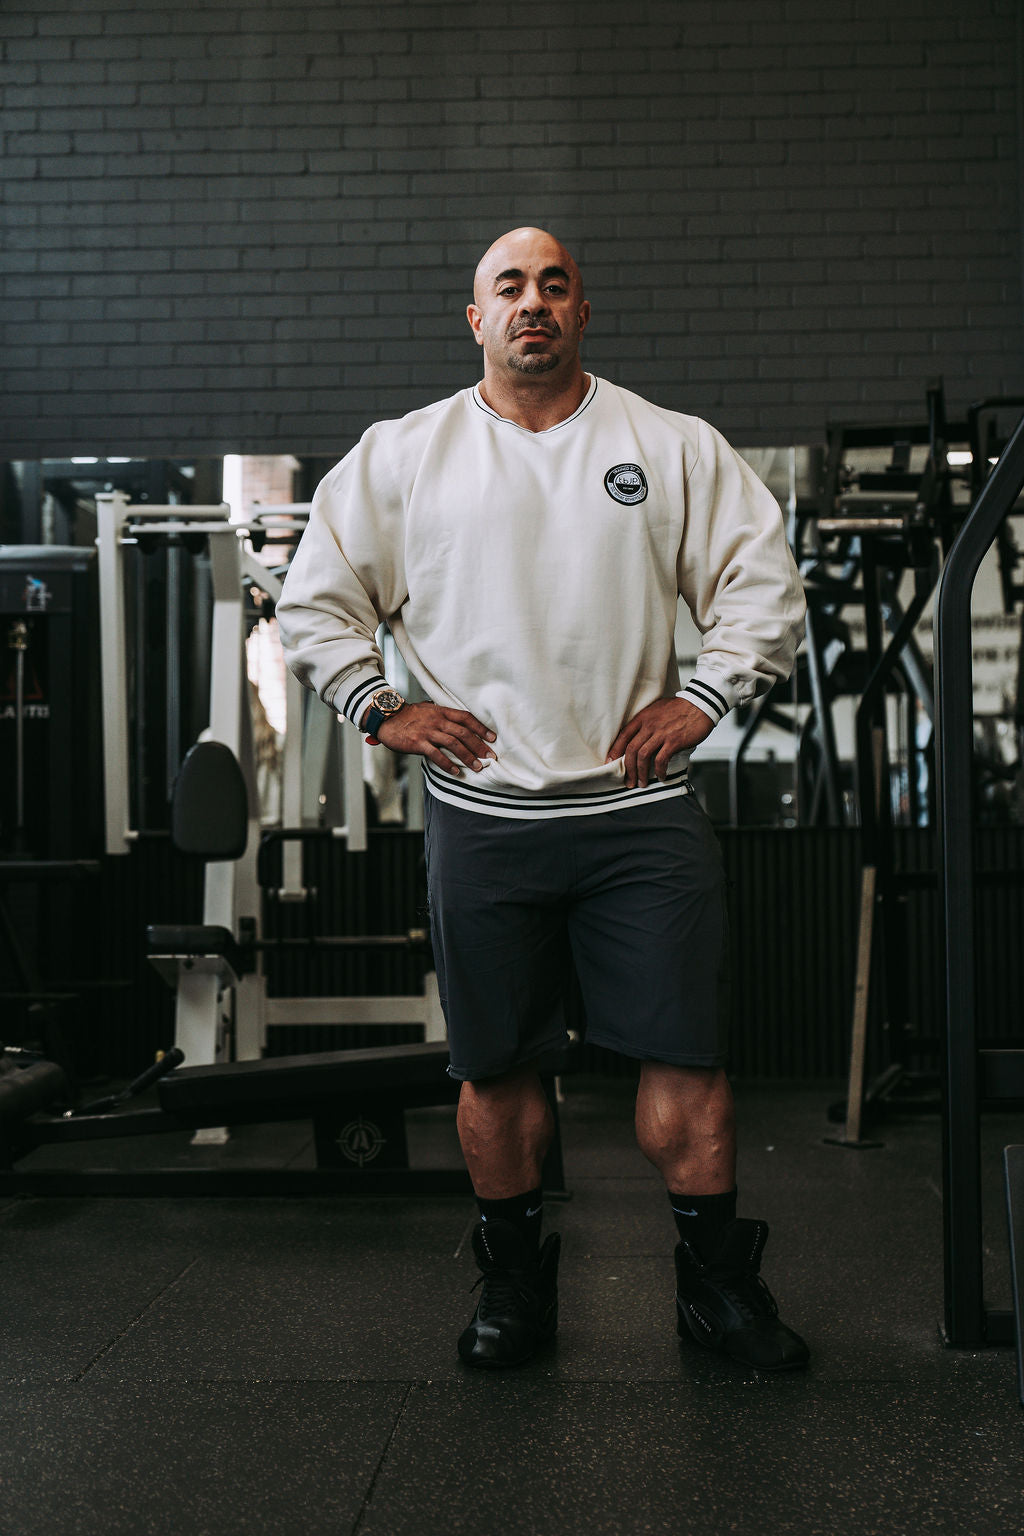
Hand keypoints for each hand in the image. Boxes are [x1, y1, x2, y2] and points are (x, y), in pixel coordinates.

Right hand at [365, 701, 496, 777]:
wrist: (387, 718)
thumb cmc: (408, 716)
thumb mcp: (428, 709)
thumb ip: (443, 714)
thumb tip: (458, 721)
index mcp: (441, 711)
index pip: (466, 718)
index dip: (481, 728)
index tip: (492, 738)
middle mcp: (437, 720)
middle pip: (464, 733)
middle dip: (479, 746)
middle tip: (490, 757)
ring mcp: (428, 731)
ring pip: (453, 744)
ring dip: (468, 756)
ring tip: (477, 767)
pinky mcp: (418, 743)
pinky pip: (436, 755)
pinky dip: (448, 764)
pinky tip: (456, 771)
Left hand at [606, 698, 713, 788]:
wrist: (701, 704)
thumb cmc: (680, 709)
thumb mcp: (657, 710)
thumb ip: (647, 723)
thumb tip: (640, 739)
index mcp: (643, 717)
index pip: (623, 736)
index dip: (615, 750)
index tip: (610, 762)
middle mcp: (649, 725)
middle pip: (631, 750)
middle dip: (628, 769)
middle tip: (628, 781)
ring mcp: (661, 733)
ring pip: (643, 756)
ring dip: (641, 772)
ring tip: (642, 783)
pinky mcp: (674, 741)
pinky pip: (661, 759)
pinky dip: (659, 770)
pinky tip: (661, 776)